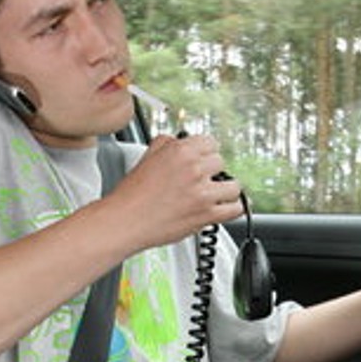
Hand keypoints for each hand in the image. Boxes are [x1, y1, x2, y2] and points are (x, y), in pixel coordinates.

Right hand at [105, 134, 245, 249]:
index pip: (211, 143)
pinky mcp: (206, 214)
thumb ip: (166, 144)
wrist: (125, 221)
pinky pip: (235, 209)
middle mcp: (194, 169)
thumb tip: (176, 140)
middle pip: (221, 162)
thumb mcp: (146, 157)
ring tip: (215, 195)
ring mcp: (202, 192)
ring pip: (233, 186)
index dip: (206, 153)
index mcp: (181, 151)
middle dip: (212, 171)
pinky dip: (232, 209)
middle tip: (201, 180)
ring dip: (225, 190)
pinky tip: (223, 208)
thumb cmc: (132, 194)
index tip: (203, 160)